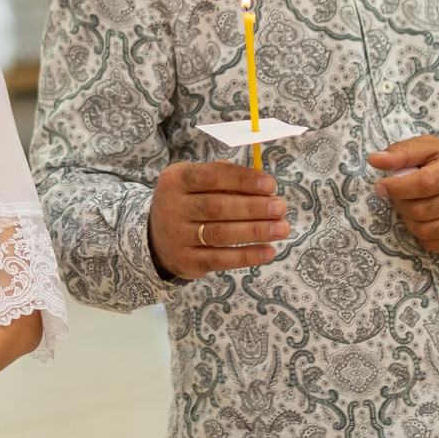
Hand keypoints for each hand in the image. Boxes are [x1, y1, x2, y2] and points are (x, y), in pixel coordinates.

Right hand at [148, 160, 290, 280]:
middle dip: (253, 207)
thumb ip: (225, 178)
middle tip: (280, 208)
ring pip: (220, 233)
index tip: (270, 185)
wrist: (157, 238)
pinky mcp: (186, 261)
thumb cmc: (190, 203)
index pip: (211, 176)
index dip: (242, 180)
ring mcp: (177, 236)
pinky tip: (268, 251)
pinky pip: (220, 259)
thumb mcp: (196, 183)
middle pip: (217, 206)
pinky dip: (247, 256)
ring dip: (255, 231)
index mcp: (176, 179)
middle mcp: (172, 206)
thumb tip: (265, 186)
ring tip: (281, 228)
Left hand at [368, 136, 438, 254]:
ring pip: (424, 231)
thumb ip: (404, 151)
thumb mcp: (435, 148)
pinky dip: (422, 235)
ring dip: (409, 220)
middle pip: (420, 210)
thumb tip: (374, 160)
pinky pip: (434, 245)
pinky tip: (426, 220)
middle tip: (399, 195)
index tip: (382, 186)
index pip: (422, 184)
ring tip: (412, 207)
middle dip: (400, 203)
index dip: (396, 187)